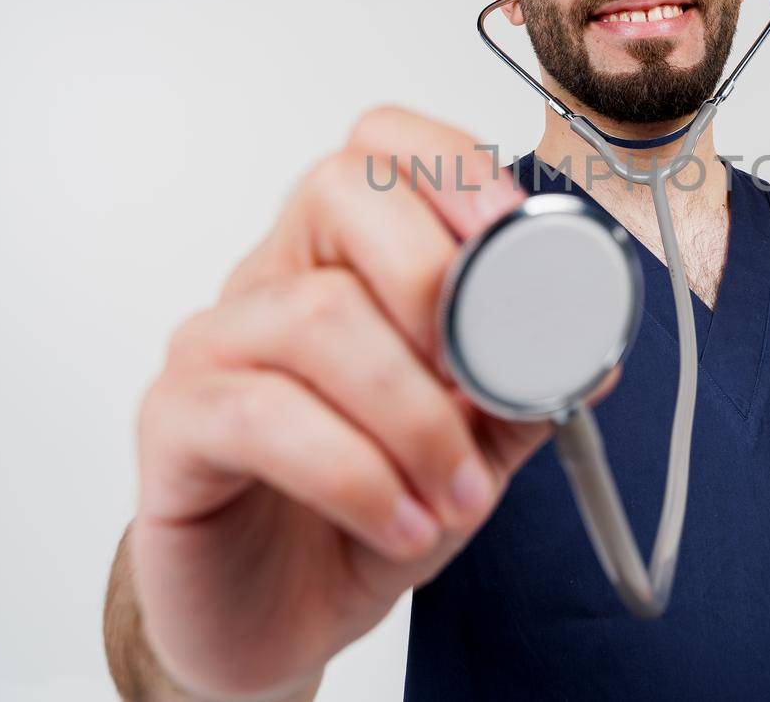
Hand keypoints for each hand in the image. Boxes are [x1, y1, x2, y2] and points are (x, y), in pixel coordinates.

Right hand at [129, 106, 615, 699]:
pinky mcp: (175, 422)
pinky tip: (403, 526)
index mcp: (345, 258)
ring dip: (414, 415)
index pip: (382, 146)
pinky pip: (261, 415)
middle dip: (433, 278)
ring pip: (314, 314)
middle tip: (479, 378)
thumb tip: (594, 350)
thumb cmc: (363, 516)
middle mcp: (273, 280)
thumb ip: (524, 391)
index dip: (455, 169)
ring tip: (457, 497)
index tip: (517, 242)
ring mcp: (214, 345)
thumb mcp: (471, 450)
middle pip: (341, 192)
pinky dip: (358, 474)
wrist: (275, 623)